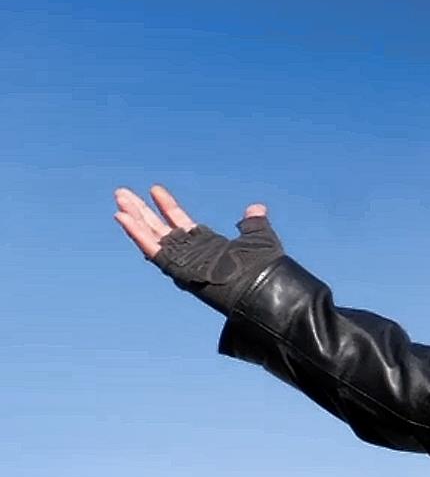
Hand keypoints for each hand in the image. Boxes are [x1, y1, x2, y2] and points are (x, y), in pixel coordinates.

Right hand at [114, 184, 282, 313]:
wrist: (263, 287)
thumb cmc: (264, 268)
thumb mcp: (258, 238)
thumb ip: (253, 223)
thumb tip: (257, 208)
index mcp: (205, 243)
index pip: (180, 221)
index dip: (167, 205)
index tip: (155, 189)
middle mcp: (190, 252)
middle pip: (158, 227)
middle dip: (141, 210)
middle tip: (122, 193)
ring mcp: (181, 260)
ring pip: (150, 236)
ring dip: (133, 218)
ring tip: (118, 200)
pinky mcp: (176, 268)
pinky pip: (152, 250)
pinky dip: (137, 234)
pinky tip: (122, 218)